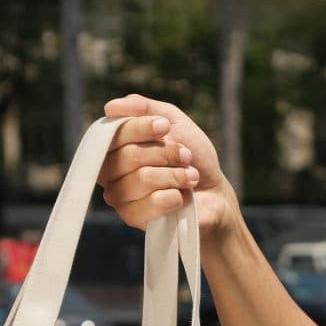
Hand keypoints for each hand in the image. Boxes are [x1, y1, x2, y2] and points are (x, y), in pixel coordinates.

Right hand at [101, 95, 236, 240]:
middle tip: (186, 156)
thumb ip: (143, 108)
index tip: (165, 126)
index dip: (140, 128)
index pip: (113, 134)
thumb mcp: (173, 121)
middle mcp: (110, 172)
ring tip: (190, 177)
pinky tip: (182, 197)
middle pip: (128, 156)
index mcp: (115, 147)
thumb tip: (111, 107)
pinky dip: (175, 196)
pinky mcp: (133, 218)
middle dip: (165, 152)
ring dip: (175, 175)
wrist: (214, 191)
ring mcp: (120, 197)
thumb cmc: (192, 155)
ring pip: (142, 179)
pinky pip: (151, 203)